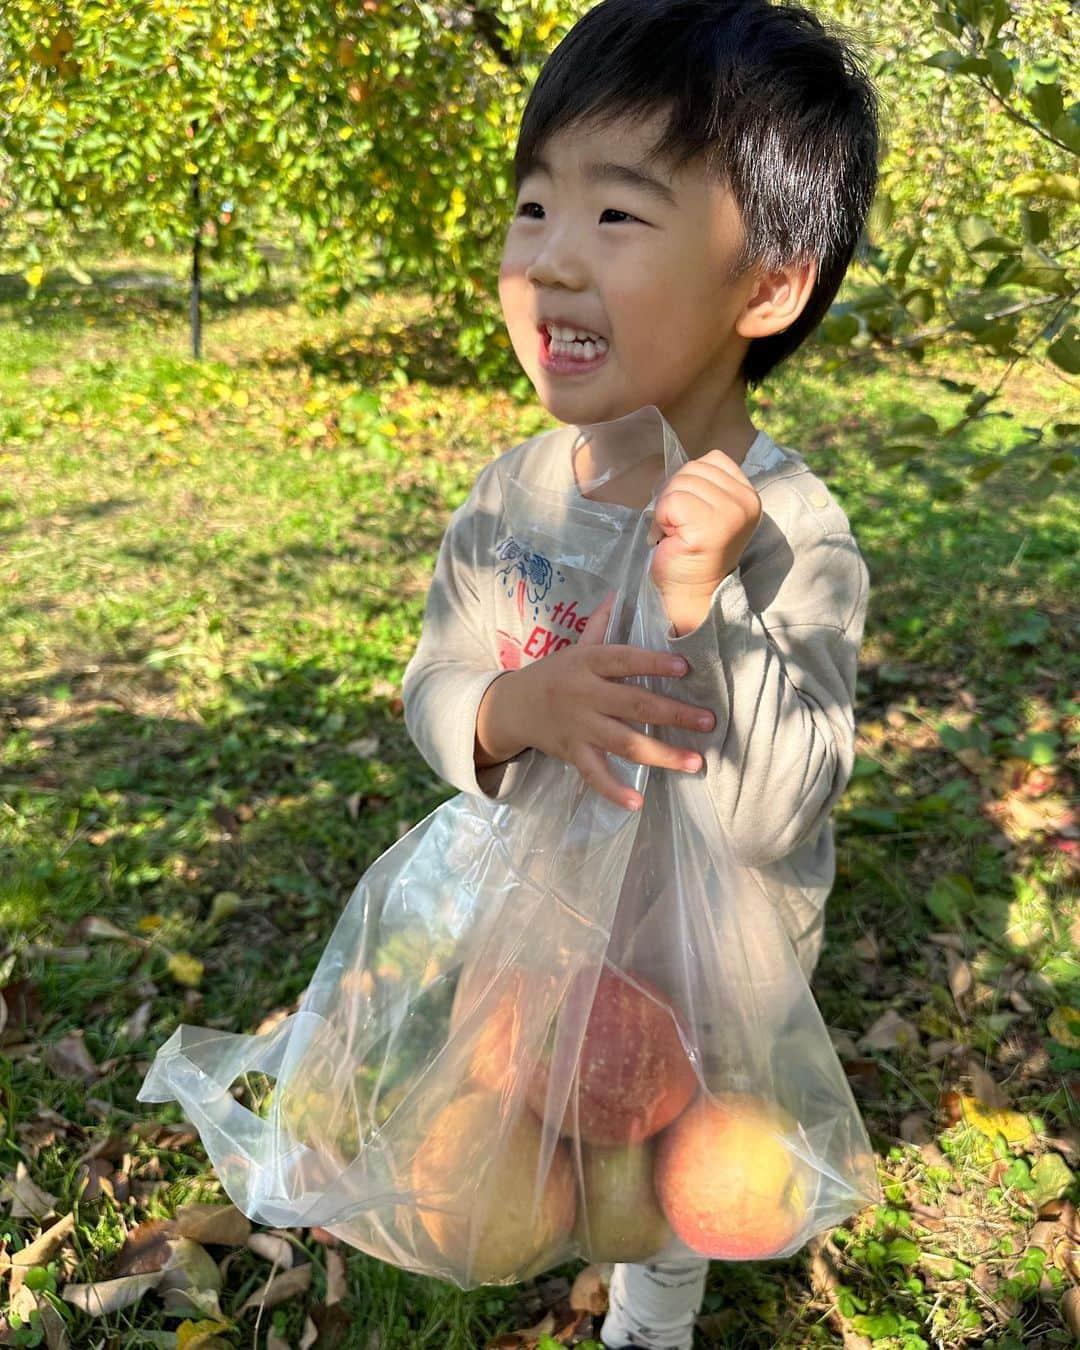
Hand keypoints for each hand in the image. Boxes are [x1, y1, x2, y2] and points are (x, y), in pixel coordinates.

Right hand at [514, 590, 716, 810]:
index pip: (625, 660)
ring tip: (695, 762)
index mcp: (588, 663)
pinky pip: (594, 774)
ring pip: (624, 743)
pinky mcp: (572, 753)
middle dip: (674, 714)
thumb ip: (600, 624)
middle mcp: (584, 694)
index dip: (654, 664)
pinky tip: (637, 803)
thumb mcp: (575, 646)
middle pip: (634, 705)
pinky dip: (614, 790)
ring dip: (662, 755)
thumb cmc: (553, 673)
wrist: (512, 706)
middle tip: (709, 722)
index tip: (686, 669)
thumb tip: (620, 593)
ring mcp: (579, 727)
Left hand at [646, 451, 761, 621]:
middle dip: (675, 495)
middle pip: (692, 469)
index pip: (712, 459)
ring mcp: (729, 514)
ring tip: (677, 533)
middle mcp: (744, 502)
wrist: (693, 593)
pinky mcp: (707, 527)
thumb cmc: (693, 551)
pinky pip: (670, 502)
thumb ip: (702, 485)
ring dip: (667, 509)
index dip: (691, 481)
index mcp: (748, 494)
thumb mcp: (708, 509)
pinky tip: (672, 539)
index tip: (692, 512)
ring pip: (679, 484)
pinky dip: (662, 519)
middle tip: (681, 526)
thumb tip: (671, 469)